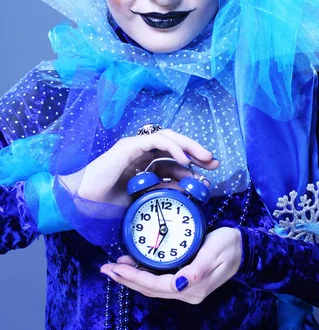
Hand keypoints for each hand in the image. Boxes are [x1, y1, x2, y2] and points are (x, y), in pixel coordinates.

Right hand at [60, 129, 218, 206]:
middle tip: (214, 163)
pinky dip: (173, 147)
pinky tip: (184, 159)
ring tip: (205, 158)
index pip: (173, 159)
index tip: (209, 175)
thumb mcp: (143, 200)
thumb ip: (162, 193)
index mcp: (144, 164)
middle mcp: (142, 152)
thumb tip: (186, 193)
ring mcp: (135, 146)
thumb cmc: (107, 203)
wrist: (83, 203)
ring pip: (168, 138)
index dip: (192, 165)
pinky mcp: (130, 146)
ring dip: (189, 146)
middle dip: (196, 152)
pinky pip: (156, 141)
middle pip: (174, 145)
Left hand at [100, 227, 242, 303]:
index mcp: (193, 287)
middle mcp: (187, 292)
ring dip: (132, 278)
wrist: (244, 248)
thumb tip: (179, 285)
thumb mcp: (216, 251)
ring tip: (114, 268)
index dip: (135, 278)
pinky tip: (133, 265)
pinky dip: (143, 274)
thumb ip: (198, 269)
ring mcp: (185, 288)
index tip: (117, 267)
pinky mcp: (184, 281)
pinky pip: (158, 281)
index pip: (157, 285)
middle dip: (127, 279)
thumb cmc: (230, 245)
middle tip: (106, 268)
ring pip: (152, 287)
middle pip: (150, 289)